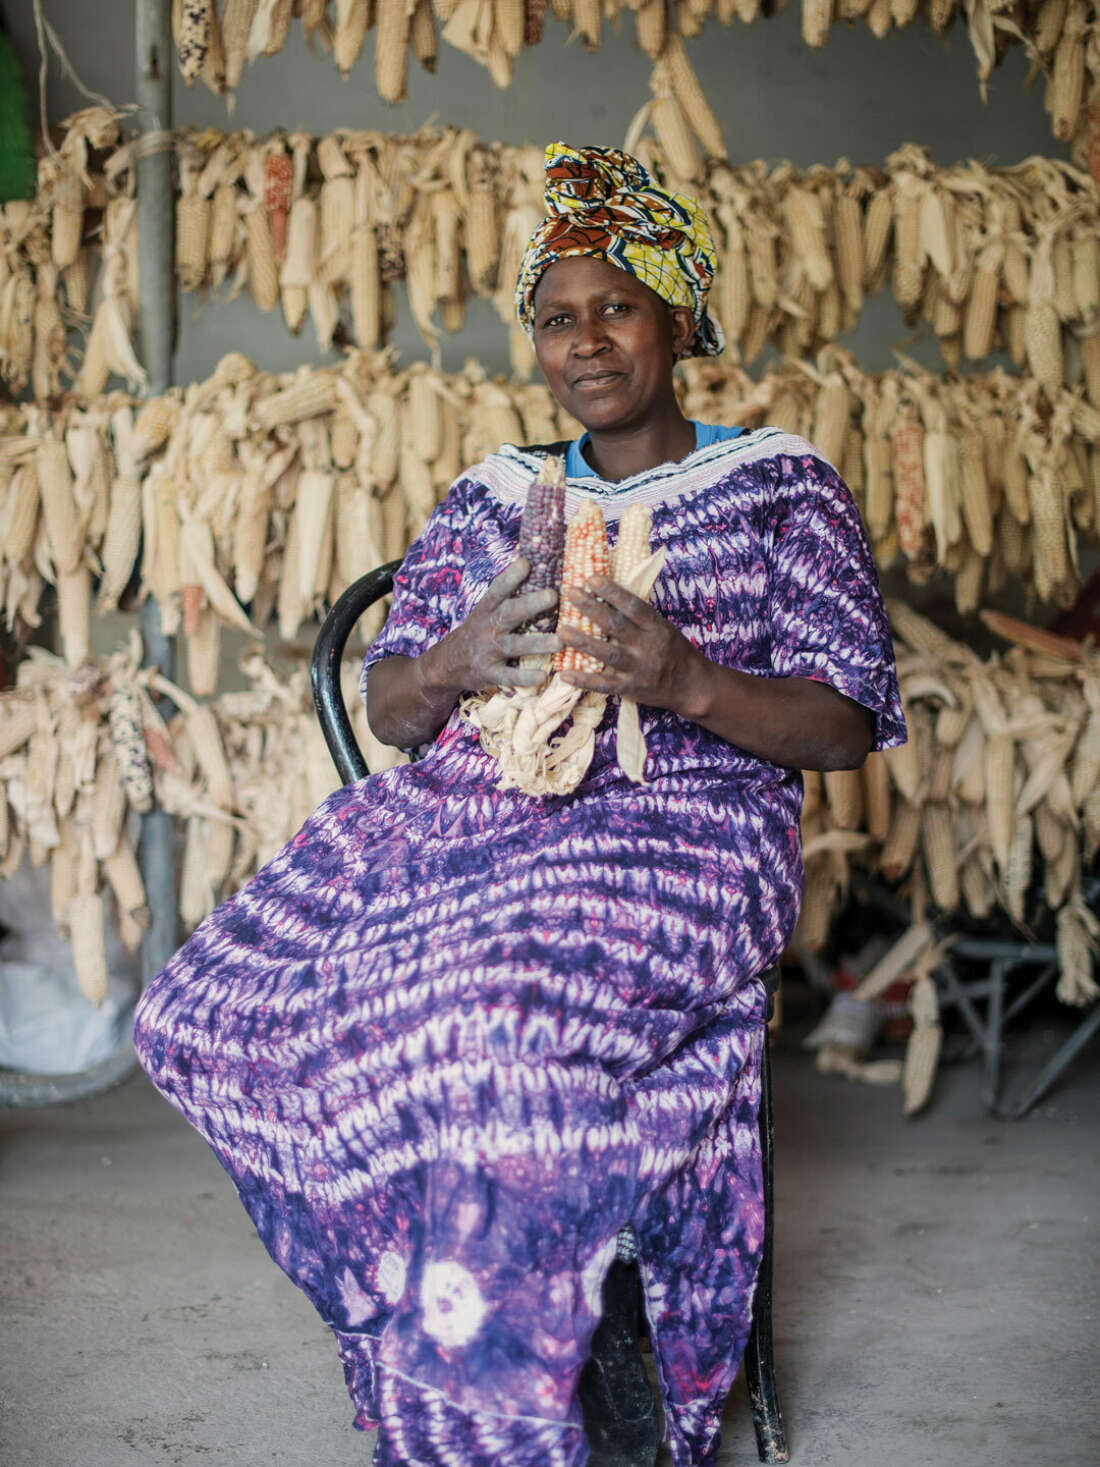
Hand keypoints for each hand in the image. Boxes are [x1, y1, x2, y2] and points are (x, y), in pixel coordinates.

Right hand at [432, 557, 561, 693]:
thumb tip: (531, 565)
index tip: (526, 562)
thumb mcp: (485, 613)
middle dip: (531, 604)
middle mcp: (487, 628)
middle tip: (553, 595)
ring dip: (537, 643)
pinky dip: (525, 677)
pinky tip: (542, 677)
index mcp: (487, 610)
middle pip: (510, 613)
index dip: (511, 576)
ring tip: (559, 642)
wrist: (445, 665)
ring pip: (514, 645)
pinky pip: (509, 676)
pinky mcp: (489, 673)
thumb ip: (505, 597)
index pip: (498, 589)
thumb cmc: (477, 633)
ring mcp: (488, 651)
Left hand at [557, 575, 709, 712]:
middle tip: (570, 594)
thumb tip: (609, 595)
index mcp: (657, 628)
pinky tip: (565, 674)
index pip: (633, 606)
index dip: (612, 592)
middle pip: (616, 626)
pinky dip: (584, 680)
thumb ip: (640, 617)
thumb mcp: (664, 628)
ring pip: (607, 654)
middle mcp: (648, 647)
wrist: (693, 686)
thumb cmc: (676, 652)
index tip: (591, 579)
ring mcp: (639, 669)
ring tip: (562, 631)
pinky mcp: (631, 689)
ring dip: (583, 642)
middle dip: (591, 608)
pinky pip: (604, 685)